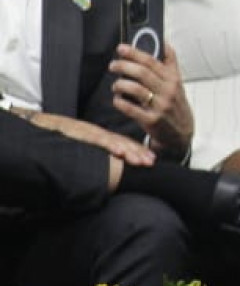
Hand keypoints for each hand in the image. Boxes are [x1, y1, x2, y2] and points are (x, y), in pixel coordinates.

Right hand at [24, 110, 155, 166]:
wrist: (40, 123)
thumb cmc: (57, 134)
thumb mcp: (77, 143)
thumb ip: (91, 150)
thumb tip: (103, 162)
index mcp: (98, 135)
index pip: (122, 142)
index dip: (137, 150)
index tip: (151, 159)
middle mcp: (97, 133)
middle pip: (122, 142)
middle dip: (139, 152)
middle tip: (153, 161)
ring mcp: (90, 133)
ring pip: (114, 141)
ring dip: (130, 151)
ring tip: (143, 160)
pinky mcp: (80, 133)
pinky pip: (97, 139)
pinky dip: (109, 145)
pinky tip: (120, 151)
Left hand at [110, 41, 192, 158]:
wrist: (182, 132)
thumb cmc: (176, 104)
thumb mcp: (177, 82)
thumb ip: (170, 63)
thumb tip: (165, 43)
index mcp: (173, 79)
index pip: (152, 61)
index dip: (135, 53)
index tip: (122, 48)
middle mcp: (168, 91)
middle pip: (142, 73)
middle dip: (124, 66)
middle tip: (113, 65)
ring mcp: (160, 106)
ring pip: (135, 89)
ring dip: (121, 84)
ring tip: (116, 84)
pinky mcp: (151, 120)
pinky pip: (131, 108)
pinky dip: (120, 102)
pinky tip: (117, 99)